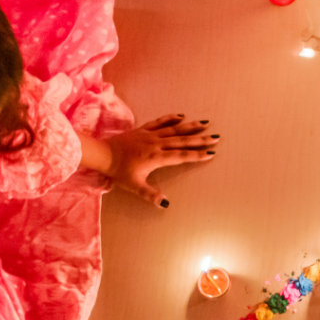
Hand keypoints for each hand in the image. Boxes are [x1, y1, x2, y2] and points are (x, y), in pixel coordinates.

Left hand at [102, 115, 218, 206]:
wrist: (103, 154)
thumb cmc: (119, 171)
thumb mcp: (134, 186)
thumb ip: (150, 194)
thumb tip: (165, 203)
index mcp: (156, 158)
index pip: (181, 156)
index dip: (196, 155)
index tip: (210, 154)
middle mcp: (156, 144)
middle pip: (182, 141)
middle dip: (200, 140)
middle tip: (216, 138)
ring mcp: (150, 135)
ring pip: (174, 129)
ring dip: (190, 127)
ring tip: (205, 124)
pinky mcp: (143, 130)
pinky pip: (160, 122)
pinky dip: (171, 118)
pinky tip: (181, 116)